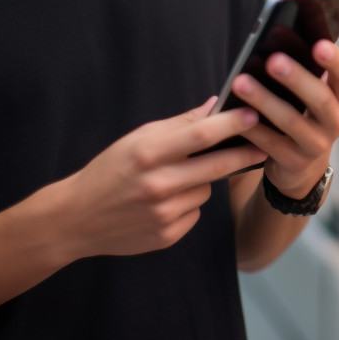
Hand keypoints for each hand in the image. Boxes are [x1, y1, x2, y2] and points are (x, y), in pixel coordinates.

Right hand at [51, 99, 268, 259]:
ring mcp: (163, 213)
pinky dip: (187, 204)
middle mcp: (157, 184)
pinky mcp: (167, 235)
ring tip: (173, 180)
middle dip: (243, 153)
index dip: (231, 124)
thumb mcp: (137, 139)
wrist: (76, 219)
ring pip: (206, 189)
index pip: (200, 135)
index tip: (254, 115)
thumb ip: (179, 124)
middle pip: (216, 166)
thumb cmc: (109, 171)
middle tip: (262, 144)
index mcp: (148, 153)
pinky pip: (195, 211)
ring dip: (201, 181)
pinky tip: (164, 204)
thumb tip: (215, 104)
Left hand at [228, 40, 338, 197]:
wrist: (301, 163)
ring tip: (241, 82)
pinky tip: (234, 113)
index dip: (335, 61)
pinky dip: (252, 127)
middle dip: (296, 78)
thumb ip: (305, 71)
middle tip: (273, 60)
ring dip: (265, 100)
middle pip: (320, 99)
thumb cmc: (303, 113)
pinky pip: (271, 143)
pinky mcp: (294, 161)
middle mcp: (336, 121)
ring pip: (291, 121)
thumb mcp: (312, 94)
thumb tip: (277, 38)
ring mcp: (317, 144)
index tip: (318, 45)